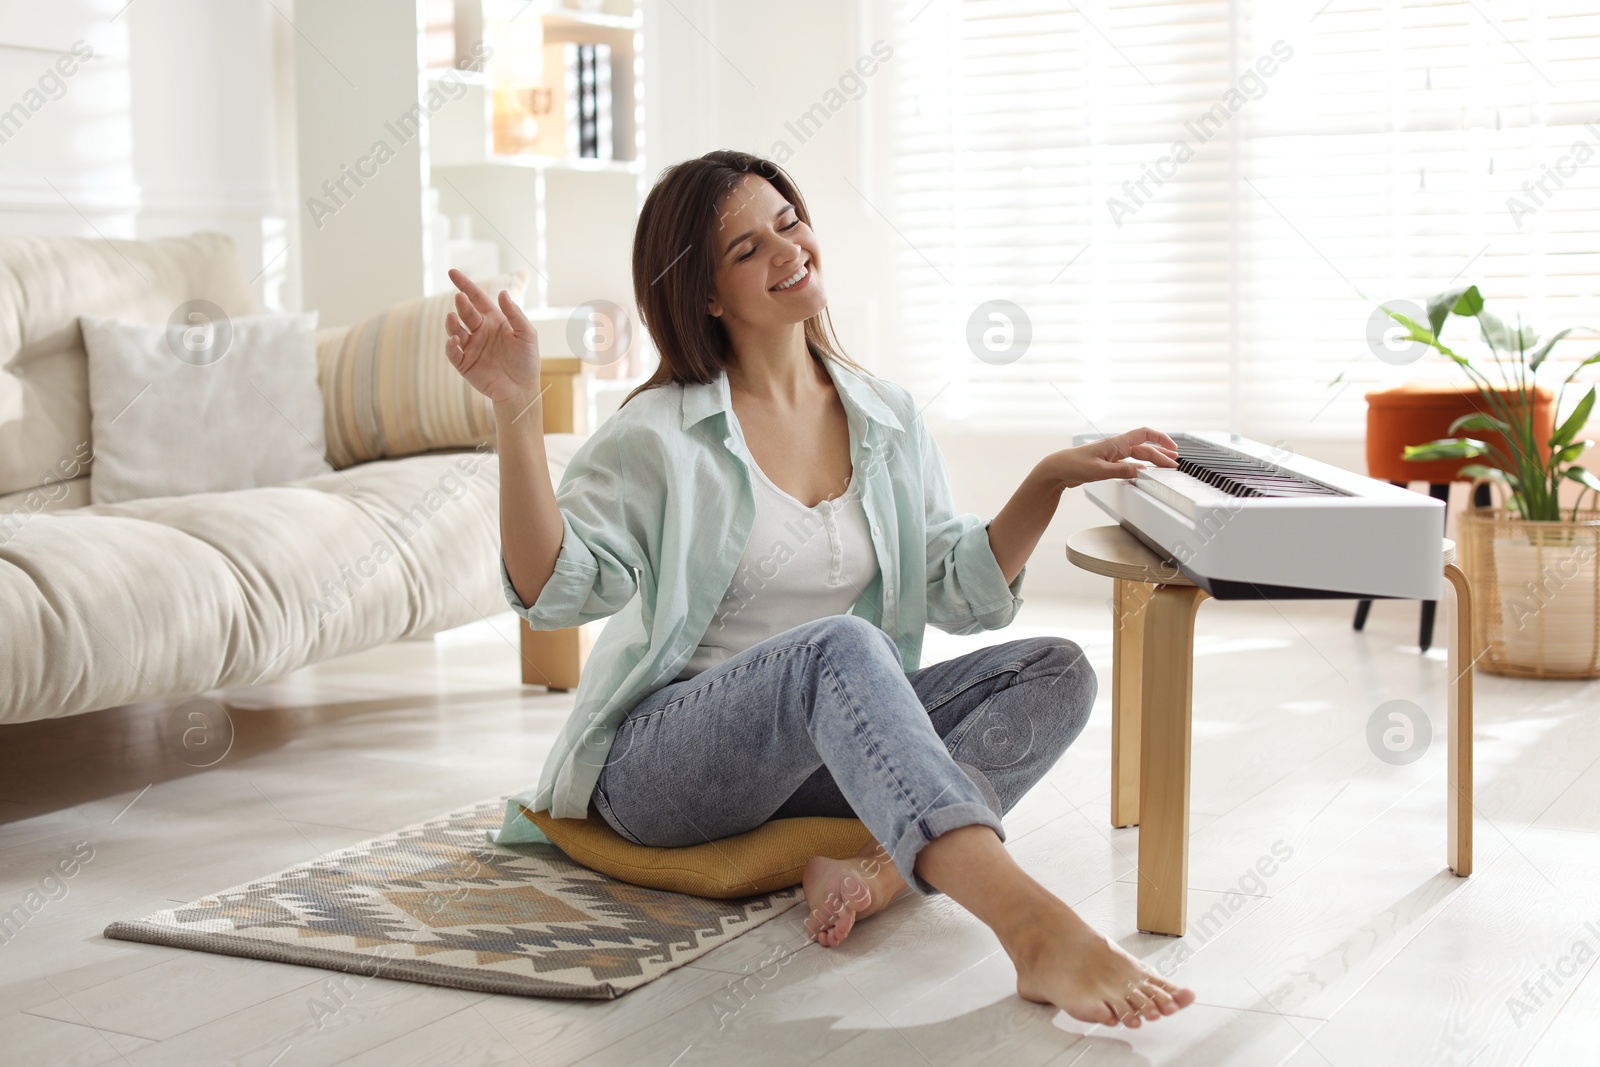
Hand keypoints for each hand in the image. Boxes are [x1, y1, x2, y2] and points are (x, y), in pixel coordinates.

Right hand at [443, 268, 541, 405]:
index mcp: (494, 321)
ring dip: (452, 323)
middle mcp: (480, 331)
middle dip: (461, 304)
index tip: (452, 272)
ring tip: (453, 318)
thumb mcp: (527, 334)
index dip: (464, 285)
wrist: (522, 390)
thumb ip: (515, 314)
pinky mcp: (464, 364)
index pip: (476, 298)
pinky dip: (450, 345)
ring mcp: (471, 347)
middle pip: (466, 312)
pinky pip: (453, 353)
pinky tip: (455, 340)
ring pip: (455, 330)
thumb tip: (502, 292)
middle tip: (460, 298)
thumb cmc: (527, 361)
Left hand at [1048, 427, 1179, 488]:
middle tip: (1174, 465)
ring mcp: (1113, 455)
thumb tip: (1142, 471)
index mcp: (1116, 444)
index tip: (1173, 447)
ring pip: (1138, 456)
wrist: (1057, 469)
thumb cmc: (1073, 465)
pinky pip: (1130, 463)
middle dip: (1161, 455)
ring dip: (1153, 461)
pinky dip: (1141, 467)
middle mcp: (1117, 447)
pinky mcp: (1109, 463)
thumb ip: (1121, 470)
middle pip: (1145, 448)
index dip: (1161, 438)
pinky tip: (1146, 472)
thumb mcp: (1099, 471)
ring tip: (1166, 466)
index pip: (1144, 434)